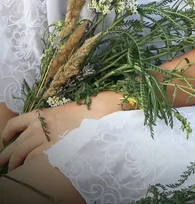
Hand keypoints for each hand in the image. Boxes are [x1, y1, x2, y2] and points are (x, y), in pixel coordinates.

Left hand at [0, 92, 122, 171]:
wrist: (95, 113)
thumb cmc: (82, 112)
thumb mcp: (61, 113)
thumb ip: (48, 122)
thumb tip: (39, 133)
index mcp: (40, 115)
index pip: (15, 123)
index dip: (7, 133)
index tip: (5, 139)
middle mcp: (38, 126)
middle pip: (15, 144)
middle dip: (5, 156)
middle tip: (0, 163)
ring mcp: (44, 139)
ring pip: (20, 155)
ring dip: (14, 165)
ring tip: (12, 172)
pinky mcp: (52, 149)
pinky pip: (33, 161)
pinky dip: (27, 166)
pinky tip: (27, 171)